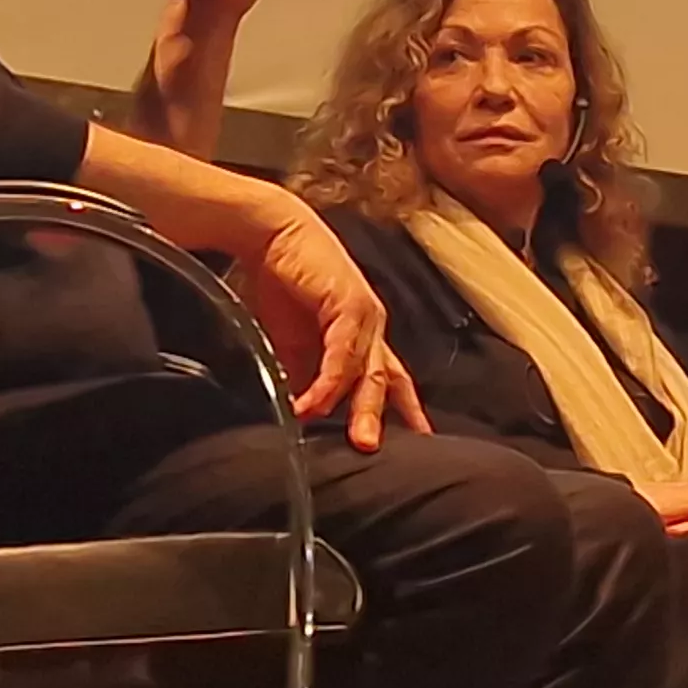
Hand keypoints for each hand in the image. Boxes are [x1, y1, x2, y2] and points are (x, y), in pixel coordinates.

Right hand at [239, 195, 425, 448]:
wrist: (271, 234)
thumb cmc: (282, 285)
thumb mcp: (292, 343)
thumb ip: (302, 376)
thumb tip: (300, 415)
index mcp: (362, 335)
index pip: (390, 380)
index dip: (403, 411)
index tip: (416, 443)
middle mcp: (371, 327)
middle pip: (386, 382)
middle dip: (387, 419)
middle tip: (386, 454)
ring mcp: (364, 315)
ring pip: (369, 372)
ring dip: (360, 410)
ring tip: (357, 444)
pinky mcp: (348, 304)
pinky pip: (342, 354)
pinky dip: (328, 384)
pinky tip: (312, 406)